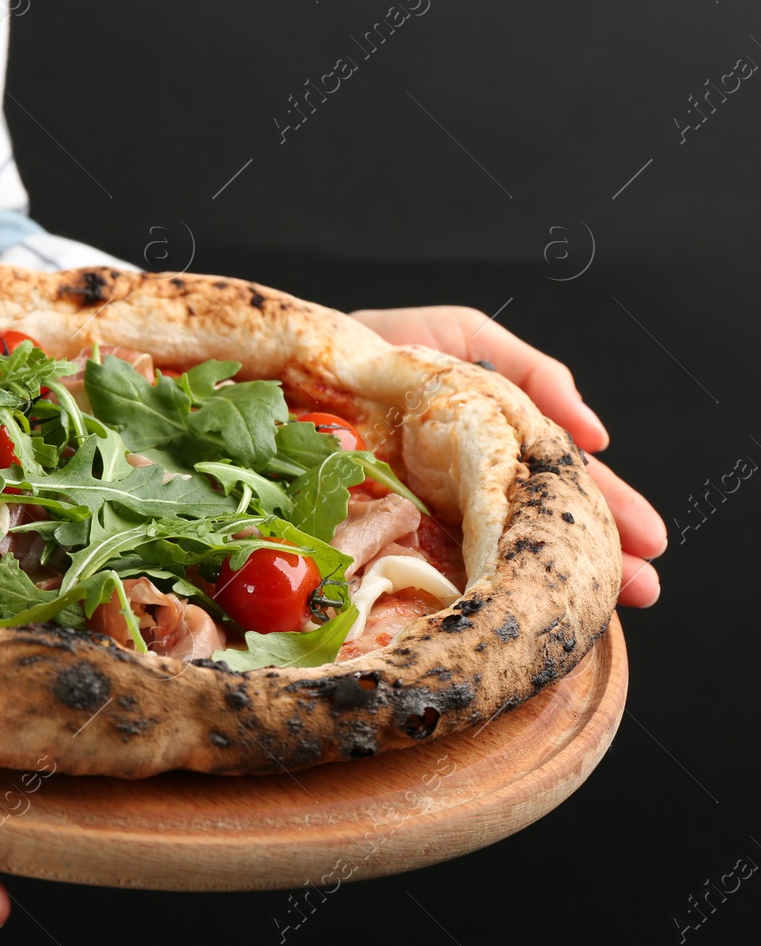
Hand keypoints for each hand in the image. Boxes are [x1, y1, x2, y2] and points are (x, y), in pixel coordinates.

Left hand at [350, 306, 665, 606]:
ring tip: (601, 606)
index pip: (561, 483)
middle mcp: (464, 490)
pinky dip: (464, 589)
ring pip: (494, 556)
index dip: (607, 508)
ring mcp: (424, 518)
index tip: (649, 541)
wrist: (296, 359)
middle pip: (537, 526)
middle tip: (641, 585)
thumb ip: (528, 370)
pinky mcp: (380, 534)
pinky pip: (423, 570)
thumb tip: (593, 430)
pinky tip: (501, 609)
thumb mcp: (461, 337)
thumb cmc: (380, 346)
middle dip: (593, 556)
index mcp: (491, 447)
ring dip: (544, 580)